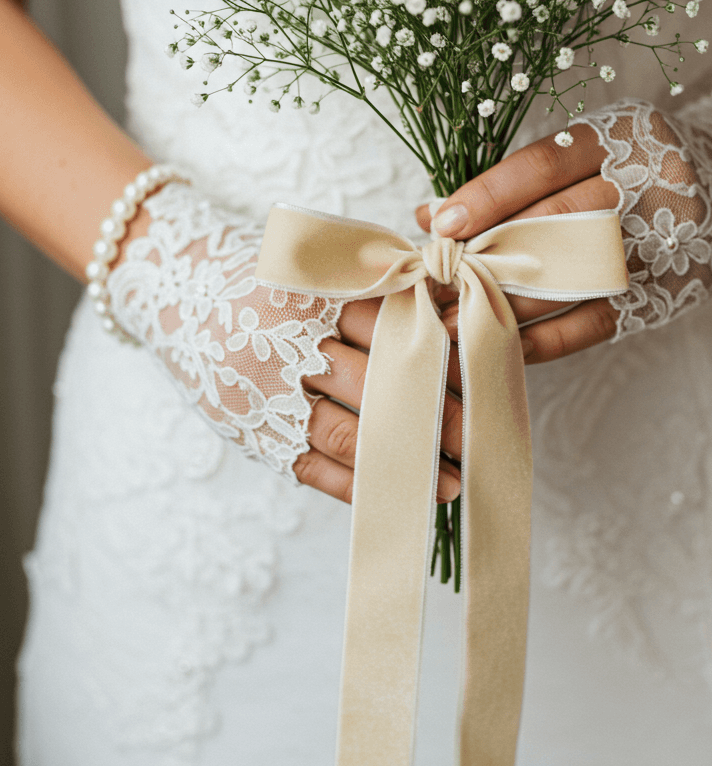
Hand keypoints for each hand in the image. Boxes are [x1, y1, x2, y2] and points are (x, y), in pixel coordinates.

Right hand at [109, 182, 461, 506]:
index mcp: (318, 295)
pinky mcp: (256, 431)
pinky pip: (315, 466)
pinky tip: (402, 495)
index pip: (396, 328)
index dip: (444, 355)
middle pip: (384, 383)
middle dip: (440, 414)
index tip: (487, 375)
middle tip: (485, 437)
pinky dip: (361, 485)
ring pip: (353, 431)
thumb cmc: (265, 280)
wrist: (171, 287)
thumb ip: (380, 291)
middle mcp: (294, 343)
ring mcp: (271, 392)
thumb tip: (455, 316)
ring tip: (455, 480)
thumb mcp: (319, 270)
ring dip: (408, 459)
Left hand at [417, 94, 711, 355]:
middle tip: (436, 285)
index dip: (485, 197)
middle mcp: (647, 184)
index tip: (439, 226)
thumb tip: (433, 215)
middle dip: (487, 257)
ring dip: (506, 304)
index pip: (541, 168)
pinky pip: (596, 321)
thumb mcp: (585, 151)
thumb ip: (515, 181)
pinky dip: (546, 338)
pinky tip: (506, 345)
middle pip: (554, 224)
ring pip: (571, 278)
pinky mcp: (668, 290)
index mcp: (619, 137)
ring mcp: (663, 241)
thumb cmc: (636, 163)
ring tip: (454, 320)